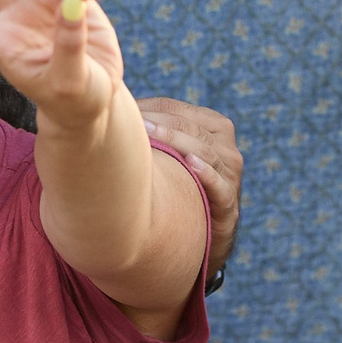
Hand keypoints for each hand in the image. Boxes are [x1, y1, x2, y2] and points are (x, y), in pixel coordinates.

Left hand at [137, 99, 241, 279]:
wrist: (204, 234)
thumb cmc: (180, 185)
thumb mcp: (172, 153)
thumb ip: (154, 131)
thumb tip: (111, 112)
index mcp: (214, 126)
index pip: (178, 110)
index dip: (150, 108)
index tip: (122, 109)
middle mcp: (225, 146)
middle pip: (191, 127)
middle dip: (160, 122)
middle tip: (132, 121)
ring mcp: (230, 174)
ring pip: (205, 151)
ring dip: (175, 141)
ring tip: (147, 134)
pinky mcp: (229, 202)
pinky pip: (220, 185)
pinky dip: (207, 173)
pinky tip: (190, 164)